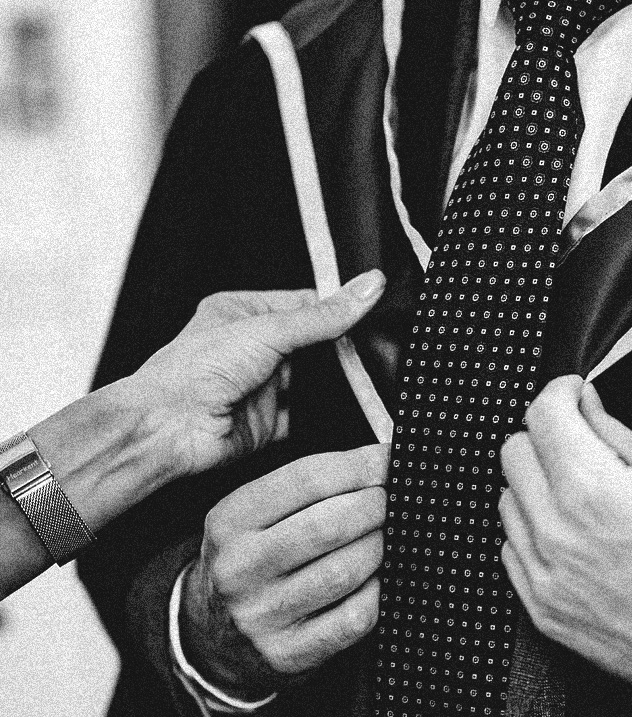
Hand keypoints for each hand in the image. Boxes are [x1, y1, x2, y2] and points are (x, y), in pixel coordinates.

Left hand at [120, 270, 384, 477]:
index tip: (374, 309)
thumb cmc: (194, 370)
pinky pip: (307, 416)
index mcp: (243, 313)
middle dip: (341, 350)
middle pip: (312, 345)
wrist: (168, 429)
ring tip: (369, 378)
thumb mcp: (268, 330)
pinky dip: (325, 414)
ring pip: (313, 382)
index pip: (304, 304)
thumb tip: (367, 287)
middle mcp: (252, 349)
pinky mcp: (268, 423)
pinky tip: (347, 409)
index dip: (337, 308)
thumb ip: (323, 316)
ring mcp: (261, 387)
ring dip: (334, 383)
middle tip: (378, 348)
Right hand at [179, 444, 387, 697]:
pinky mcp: (288, 653)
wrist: (210, 639)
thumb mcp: (251, 517)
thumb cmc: (250, 563)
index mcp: (231, 520)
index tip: (391, 459)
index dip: (360, 465)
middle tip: (398, 499)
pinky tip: (383, 578)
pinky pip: (354, 618)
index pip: (307, 479)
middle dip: (377, 506)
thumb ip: (303, 489)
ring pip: (344, 571)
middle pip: (329, 525)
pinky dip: (380, 593)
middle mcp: (240, 567)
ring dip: (382, 547)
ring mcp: (262, 614)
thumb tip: (377, 464)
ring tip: (392, 536)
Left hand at [499, 376, 631, 716]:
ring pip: (507, 500)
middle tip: (579, 444)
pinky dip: (535, 533)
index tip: (572, 396)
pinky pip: (512, 549)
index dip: (559, 394)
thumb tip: (584, 405)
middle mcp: (557, 531)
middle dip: (545, 437)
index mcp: (593, 488)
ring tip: (582, 497)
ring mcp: (544, 574)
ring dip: (536, 487)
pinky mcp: (542, 609)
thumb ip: (616, 434)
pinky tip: (574, 536)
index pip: (541, 415)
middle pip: (513, 452)